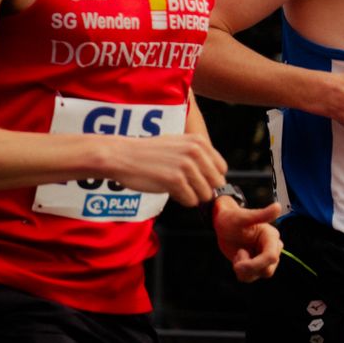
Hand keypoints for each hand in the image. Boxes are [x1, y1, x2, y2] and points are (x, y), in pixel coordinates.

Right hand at [98, 133, 227, 205]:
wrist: (122, 156)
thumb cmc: (146, 153)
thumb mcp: (178, 144)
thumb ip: (197, 156)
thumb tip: (215, 177)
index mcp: (198, 142)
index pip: (222, 168)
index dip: (210, 178)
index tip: (196, 180)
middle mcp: (195, 152)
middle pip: (216, 183)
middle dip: (203, 188)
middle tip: (185, 186)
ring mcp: (186, 166)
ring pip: (205, 194)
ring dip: (192, 195)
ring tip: (175, 187)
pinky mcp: (175, 181)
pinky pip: (191, 201)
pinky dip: (182, 200)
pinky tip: (169, 190)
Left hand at [214, 197, 282, 282]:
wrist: (223, 226)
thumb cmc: (231, 218)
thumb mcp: (243, 217)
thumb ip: (261, 214)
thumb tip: (278, 206)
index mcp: (271, 237)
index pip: (271, 257)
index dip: (256, 263)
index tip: (239, 259)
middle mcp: (272, 249)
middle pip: (267, 270)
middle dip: (249, 268)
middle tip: (237, 255)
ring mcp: (264, 258)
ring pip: (259, 275)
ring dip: (244, 270)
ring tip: (238, 253)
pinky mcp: (256, 265)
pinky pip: (251, 277)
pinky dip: (241, 272)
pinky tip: (238, 258)